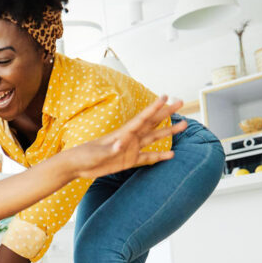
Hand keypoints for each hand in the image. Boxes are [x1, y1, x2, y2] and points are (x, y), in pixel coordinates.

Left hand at [72, 96, 187, 179]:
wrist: (78, 165)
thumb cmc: (85, 156)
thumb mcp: (97, 153)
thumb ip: (110, 150)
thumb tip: (120, 145)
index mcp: (123, 133)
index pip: (142, 118)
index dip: (153, 107)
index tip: (165, 97)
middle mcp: (130, 138)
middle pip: (152, 123)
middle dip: (166, 113)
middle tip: (180, 102)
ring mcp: (131, 148)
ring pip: (154, 138)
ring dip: (168, 132)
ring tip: (184, 125)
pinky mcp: (129, 160)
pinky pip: (148, 157)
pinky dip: (159, 156)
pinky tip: (171, 154)